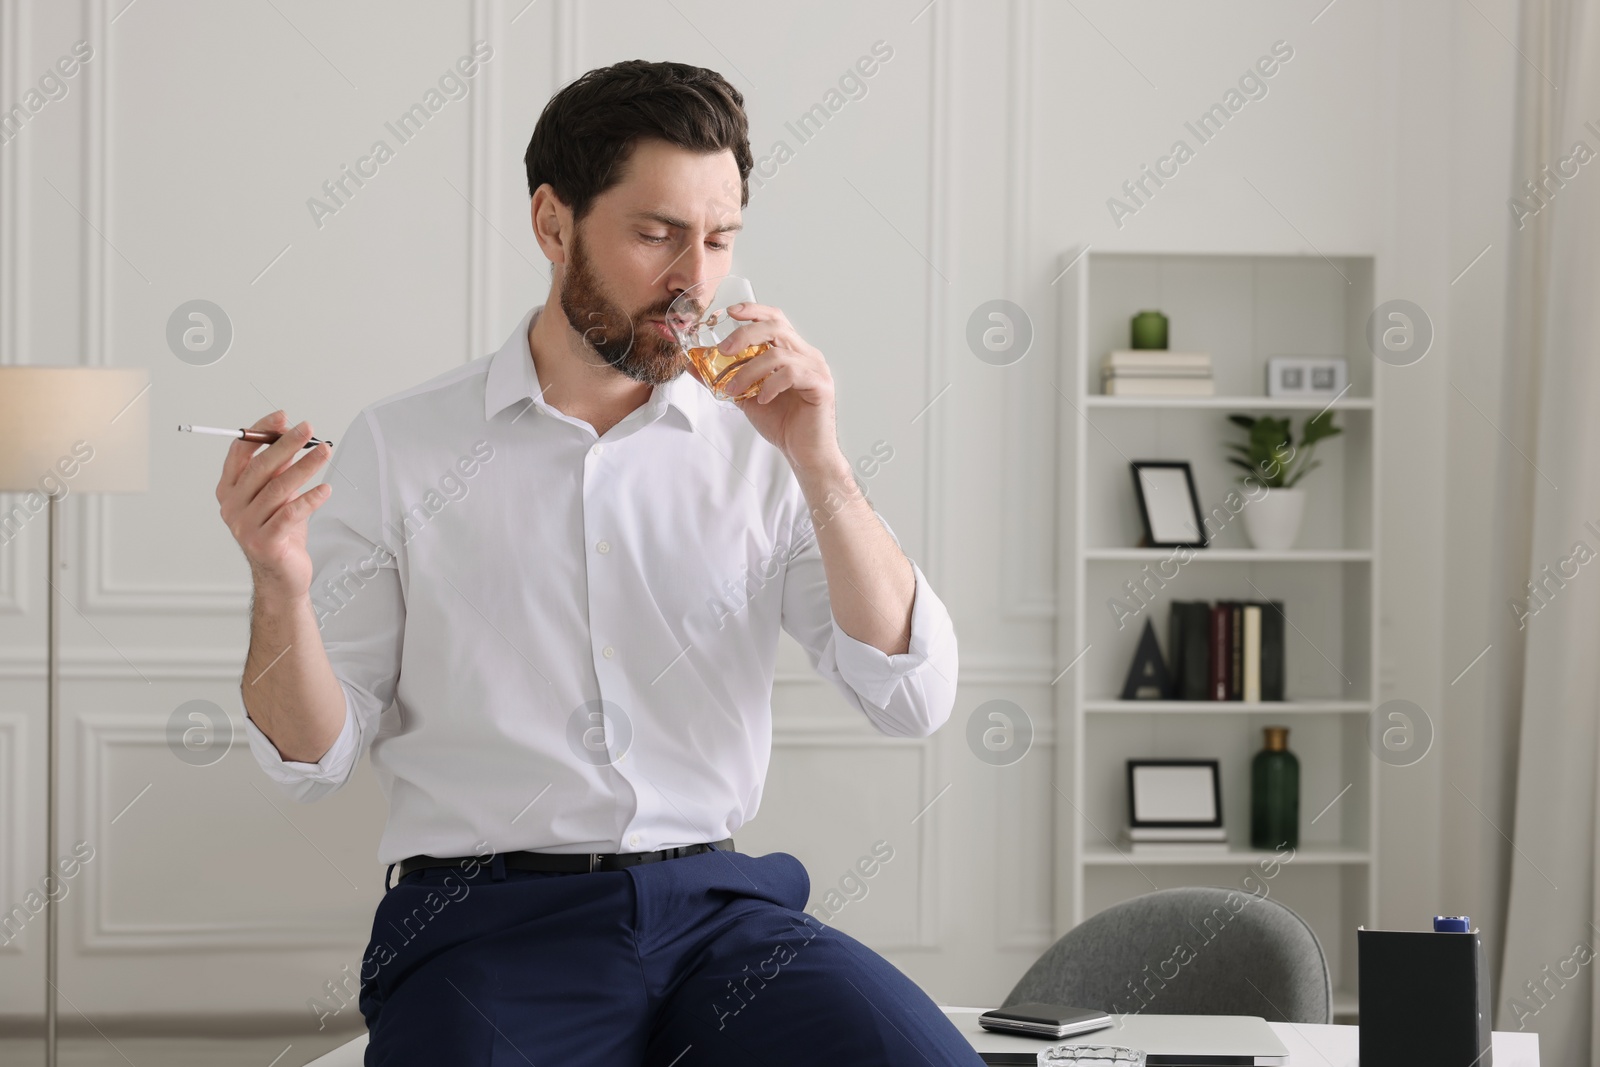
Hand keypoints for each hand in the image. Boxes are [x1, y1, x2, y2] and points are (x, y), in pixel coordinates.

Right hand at [215, 410, 332, 599]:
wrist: (281, 575)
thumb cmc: (279, 532)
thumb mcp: (277, 496)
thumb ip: (279, 469)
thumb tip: (290, 435)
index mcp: (229, 490)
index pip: (239, 453)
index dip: (260, 432)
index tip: (282, 417)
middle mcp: (232, 507)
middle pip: (260, 468)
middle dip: (286, 444)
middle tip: (308, 429)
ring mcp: (245, 526)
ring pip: (278, 489)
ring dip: (305, 467)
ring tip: (325, 452)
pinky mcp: (265, 542)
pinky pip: (290, 514)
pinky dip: (310, 499)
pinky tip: (326, 489)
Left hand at [714, 302, 845, 474]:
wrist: (803, 452)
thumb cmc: (781, 423)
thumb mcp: (744, 396)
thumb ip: (723, 378)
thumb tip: (693, 363)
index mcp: (791, 352)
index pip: (774, 319)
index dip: (753, 310)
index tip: (729, 312)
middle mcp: (806, 355)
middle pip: (776, 326)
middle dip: (745, 334)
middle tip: (723, 350)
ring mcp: (816, 368)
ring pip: (779, 353)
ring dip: (749, 370)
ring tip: (734, 389)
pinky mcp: (821, 385)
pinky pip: (792, 374)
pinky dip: (770, 384)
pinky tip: (762, 398)